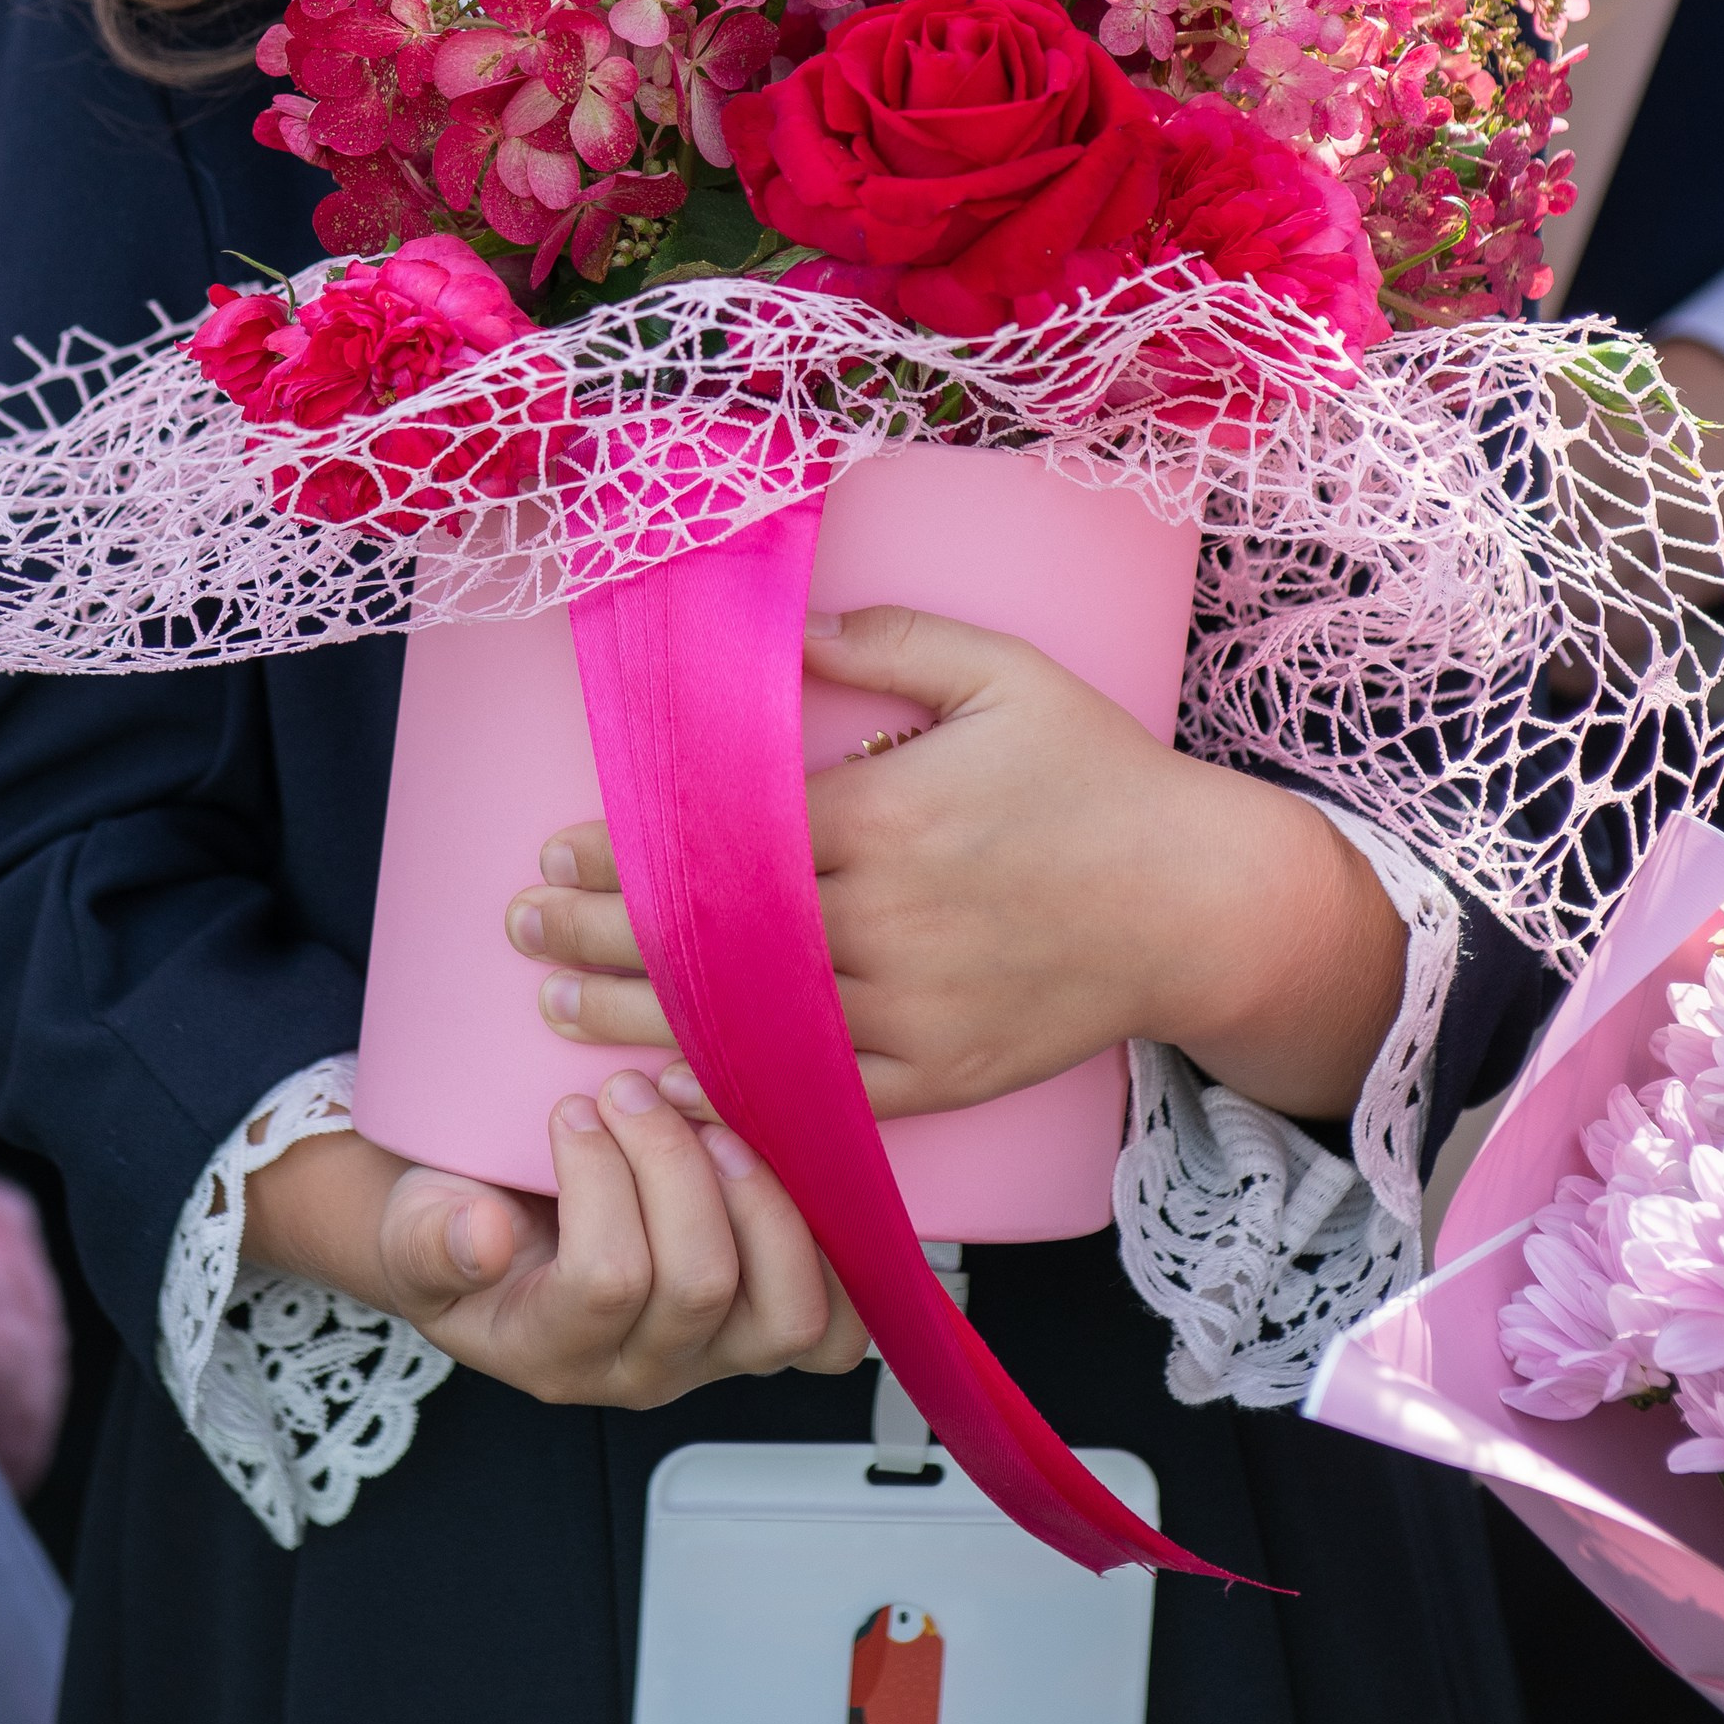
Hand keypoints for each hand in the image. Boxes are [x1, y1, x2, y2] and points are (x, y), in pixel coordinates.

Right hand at [237, 1079, 867, 1406]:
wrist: (489, 1238)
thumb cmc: (459, 1226)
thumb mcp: (413, 1230)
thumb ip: (428, 1238)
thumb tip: (478, 1238)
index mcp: (555, 1353)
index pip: (605, 1282)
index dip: (599, 1178)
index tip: (571, 1107)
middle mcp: (646, 1370)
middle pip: (700, 1286)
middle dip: (675, 1163)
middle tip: (636, 1088)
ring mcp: (719, 1354)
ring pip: (786, 1309)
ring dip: (760, 1191)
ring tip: (710, 1113)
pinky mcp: (771, 1322)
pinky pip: (841, 1321)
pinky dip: (833, 1243)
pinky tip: (787, 1159)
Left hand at [508, 603, 1407, 1124]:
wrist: (1201, 900)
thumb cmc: (1099, 772)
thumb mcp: (1005, 673)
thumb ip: (888, 641)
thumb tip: (786, 625)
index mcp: (892, 816)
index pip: (727, 843)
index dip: (630, 856)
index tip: (559, 854)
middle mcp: (891, 921)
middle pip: (715, 938)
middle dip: (601, 940)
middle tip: (523, 931)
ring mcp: (916, 1011)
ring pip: (751, 1026)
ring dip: (641, 1022)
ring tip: (561, 1011)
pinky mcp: (944, 1076)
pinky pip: (822, 1097)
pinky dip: (741, 1095)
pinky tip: (673, 1087)